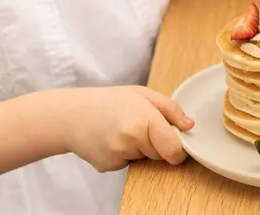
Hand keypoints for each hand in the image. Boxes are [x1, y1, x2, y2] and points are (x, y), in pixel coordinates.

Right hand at [60, 86, 193, 172]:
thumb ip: (170, 109)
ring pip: (145, 159)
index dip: (178, 150)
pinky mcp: (109, 166)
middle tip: (139, 125)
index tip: (176, 145)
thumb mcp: (143, 94)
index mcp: (145, 118)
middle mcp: (133, 138)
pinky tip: (111, 139)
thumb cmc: (108, 101)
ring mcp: (120, 154)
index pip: (173, 149)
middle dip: (156, 143)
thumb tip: (189, 126)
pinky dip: (124, 154)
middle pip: (160, 154)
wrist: (70, 115)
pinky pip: (128, 163)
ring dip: (140, 148)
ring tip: (122, 129)